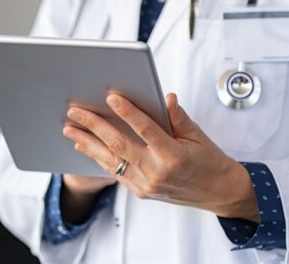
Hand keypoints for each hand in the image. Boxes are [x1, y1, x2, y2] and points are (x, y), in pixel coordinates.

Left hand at [62, 93, 258, 221]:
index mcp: (174, 156)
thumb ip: (177, 117)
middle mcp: (157, 173)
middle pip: (119, 145)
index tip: (111, 98)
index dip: (128, 112)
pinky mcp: (140, 192)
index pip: (146, 129)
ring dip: (88, 143)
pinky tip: (85, 146)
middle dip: (94, 126)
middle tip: (76, 112)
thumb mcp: (198, 135)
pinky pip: (115, 172)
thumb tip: (164, 97)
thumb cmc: (209, 161)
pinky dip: (98, 158)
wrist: (218, 192)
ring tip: (70, 129)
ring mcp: (146, 185)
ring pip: (111, 161)